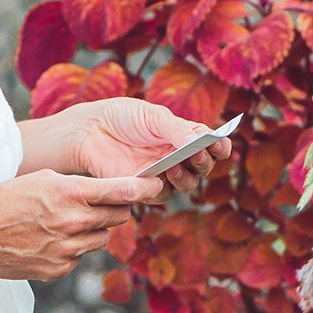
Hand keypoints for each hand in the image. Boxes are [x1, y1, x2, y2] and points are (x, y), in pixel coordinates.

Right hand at [0, 170, 163, 280]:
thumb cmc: (6, 200)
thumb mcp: (43, 179)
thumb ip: (77, 186)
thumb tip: (106, 192)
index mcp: (71, 193)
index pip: (122, 191)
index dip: (143, 189)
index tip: (156, 186)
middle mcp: (74, 222)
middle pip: (118, 217)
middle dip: (114, 210)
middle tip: (98, 206)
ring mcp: (68, 249)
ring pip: (101, 239)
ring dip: (92, 232)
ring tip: (65, 225)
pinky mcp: (60, 269)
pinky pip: (81, 258)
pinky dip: (73, 250)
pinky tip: (50, 242)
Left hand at [60, 97, 230, 196]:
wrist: (91, 131)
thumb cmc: (124, 118)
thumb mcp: (154, 116)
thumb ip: (177, 129)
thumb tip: (201, 140)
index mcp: (185, 135)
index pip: (213, 145)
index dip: (220, 146)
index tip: (220, 145)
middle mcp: (178, 156)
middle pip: (204, 167)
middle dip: (205, 162)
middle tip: (197, 154)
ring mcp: (163, 173)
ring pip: (187, 185)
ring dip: (187, 178)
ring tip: (174, 167)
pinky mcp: (144, 188)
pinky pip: (161, 195)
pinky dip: (163, 188)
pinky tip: (156, 177)